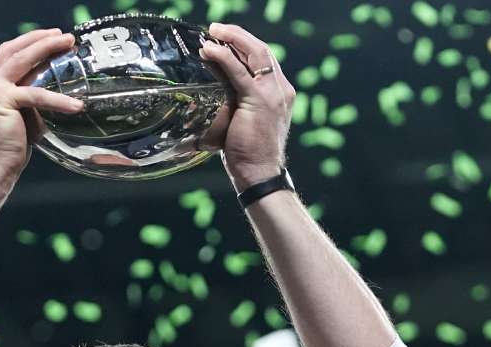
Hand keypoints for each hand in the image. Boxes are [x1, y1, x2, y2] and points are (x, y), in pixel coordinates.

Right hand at [0, 29, 84, 178]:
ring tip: (68, 44)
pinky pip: (36, 94)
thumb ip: (21, 99)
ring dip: (47, 48)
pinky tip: (76, 104)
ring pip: (22, 59)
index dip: (25, 44)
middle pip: (12, 50)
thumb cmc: (3, 149)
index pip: (3, 55)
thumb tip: (46, 91)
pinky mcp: (1, 100)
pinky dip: (58, 99)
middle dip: (39, 39)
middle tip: (63, 35)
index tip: (46, 37)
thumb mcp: (10, 115)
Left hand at [199, 23, 295, 188]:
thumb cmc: (248, 153)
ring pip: (254, 53)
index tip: (226, 38)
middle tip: (216, 29)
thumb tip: (213, 77)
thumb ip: (233, 96)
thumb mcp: (241, 118)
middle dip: (238, 35)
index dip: (244, 45)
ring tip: (212, 32)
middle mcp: (281, 89)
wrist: (260, 174)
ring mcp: (273, 94)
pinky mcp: (259, 100)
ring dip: (232, 38)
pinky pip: (239, 71)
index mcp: (281, 93)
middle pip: (261, 50)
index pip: (264, 59)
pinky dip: (223, 57)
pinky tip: (209, 50)